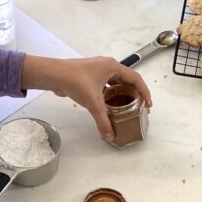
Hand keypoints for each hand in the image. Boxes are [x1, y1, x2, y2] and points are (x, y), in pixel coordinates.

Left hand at [22, 54, 152, 140]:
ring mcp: (97, 70)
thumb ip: (103, 120)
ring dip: (122, 93)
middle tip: (139, 107)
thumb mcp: (93, 102)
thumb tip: (109, 136)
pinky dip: (110, 93)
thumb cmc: (75, 81)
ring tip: (126, 106)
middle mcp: (107, 66)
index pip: (136, 78)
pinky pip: (105, 84)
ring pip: (115, 82)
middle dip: (134, 93)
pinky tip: (108, 104)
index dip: (144, 92)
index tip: (148, 105)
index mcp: (112, 67)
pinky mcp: (89, 75)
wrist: (53, 74)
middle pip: (127, 79)